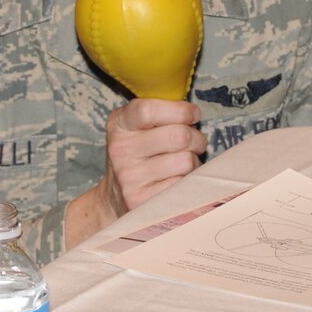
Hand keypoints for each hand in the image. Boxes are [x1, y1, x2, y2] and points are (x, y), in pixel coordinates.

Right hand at [96, 97, 206, 218]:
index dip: (180, 110)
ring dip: (193, 161)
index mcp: (119, 124)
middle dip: (196, 138)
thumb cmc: (139, 154)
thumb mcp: (138, 126)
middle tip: (194, 143)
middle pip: (179, 136)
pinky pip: (183, 184)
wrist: (115, 197)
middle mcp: (121, 150)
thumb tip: (194, 113)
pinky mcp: (141, 201)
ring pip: (186, 160)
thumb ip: (162, 113)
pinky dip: (187, 181)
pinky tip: (176, 180)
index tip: (193, 115)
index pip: (149, 111)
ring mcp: (130, 177)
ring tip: (183, 163)